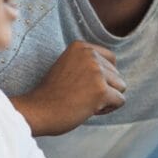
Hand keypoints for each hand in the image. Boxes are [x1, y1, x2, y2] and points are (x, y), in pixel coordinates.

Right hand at [12, 41, 126, 135]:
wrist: (37, 111)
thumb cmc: (52, 94)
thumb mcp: (70, 68)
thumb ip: (90, 64)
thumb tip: (117, 74)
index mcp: (81, 46)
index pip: (111, 59)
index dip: (102, 76)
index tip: (81, 84)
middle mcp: (90, 55)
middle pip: (117, 74)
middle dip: (104, 88)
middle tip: (79, 95)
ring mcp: (96, 72)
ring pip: (121, 87)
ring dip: (107, 98)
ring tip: (84, 101)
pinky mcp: (101, 90)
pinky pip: (120, 101)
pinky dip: (108, 109)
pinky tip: (89, 109)